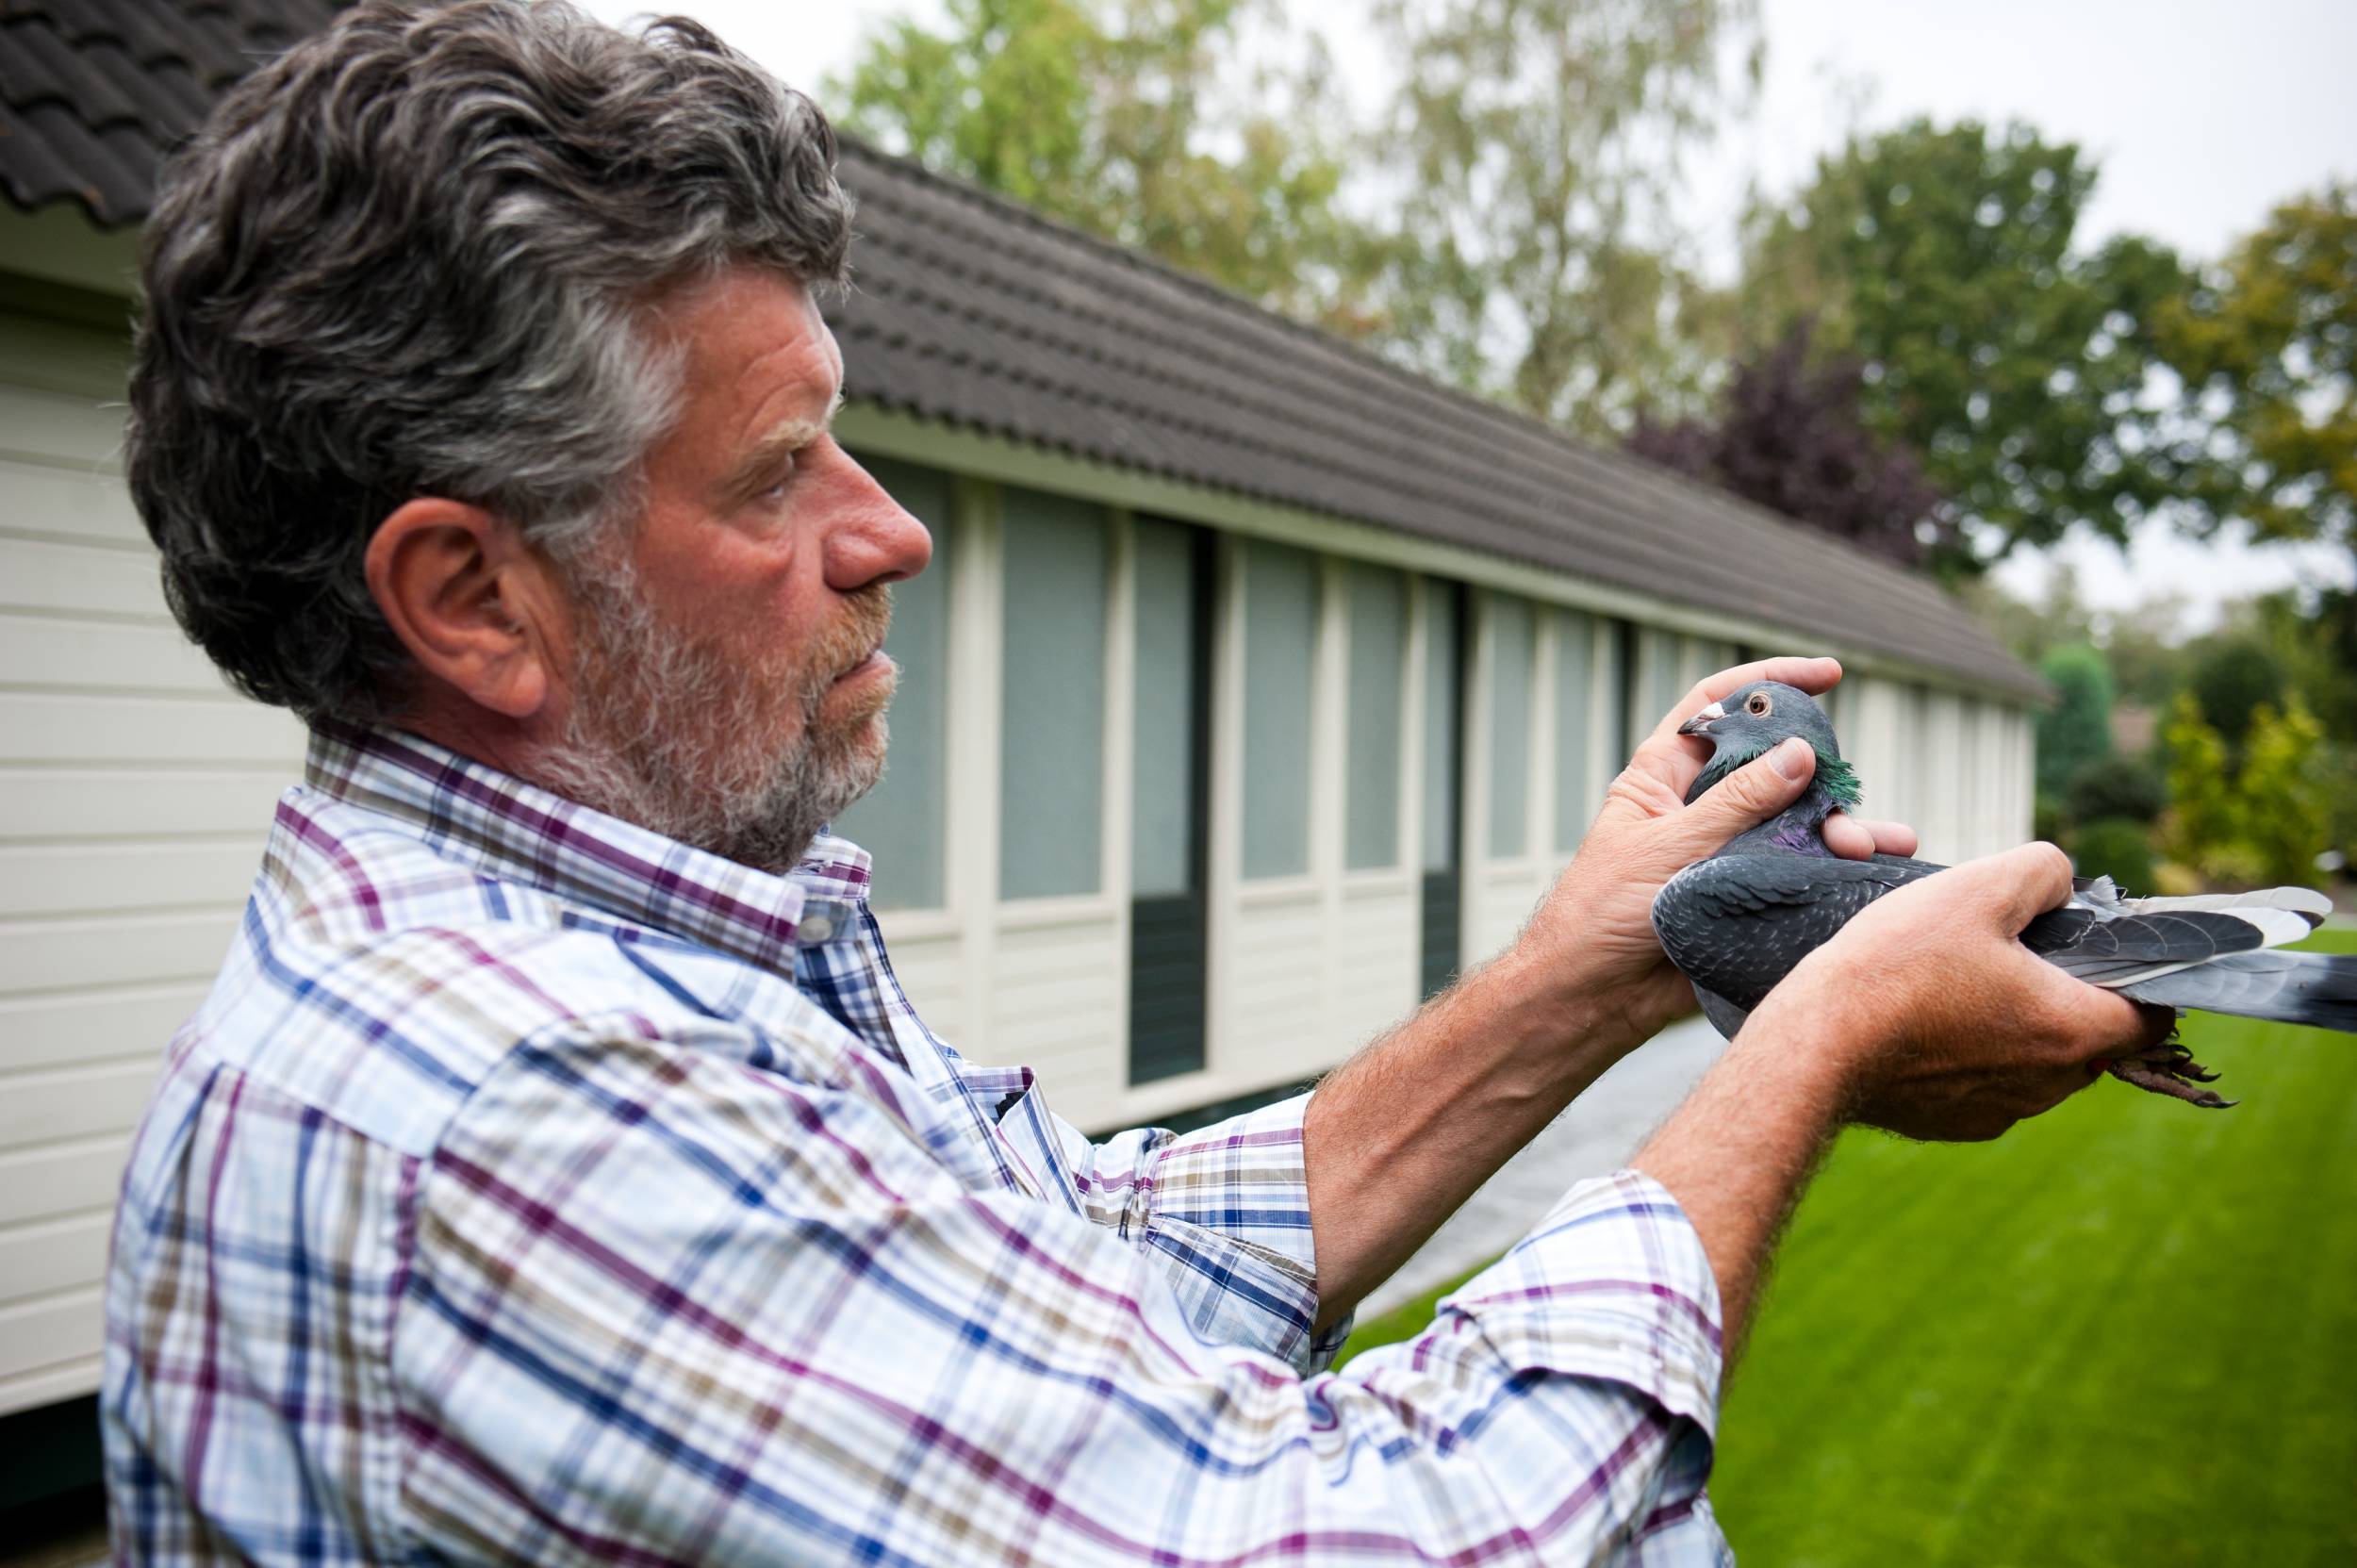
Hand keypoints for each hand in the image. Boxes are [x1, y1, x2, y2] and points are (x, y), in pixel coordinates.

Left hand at [1518, 656, 1917, 1041]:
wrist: (1592, 998)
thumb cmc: (1602, 914)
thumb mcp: (1668, 847)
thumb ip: (1736, 803)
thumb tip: (1798, 753)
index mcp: (1663, 775)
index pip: (1717, 706)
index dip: (1768, 682)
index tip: (1827, 674)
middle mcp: (1700, 805)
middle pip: (1774, 767)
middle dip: (1823, 775)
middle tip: (1851, 795)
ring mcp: (1727, 849)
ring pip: (1798, 823)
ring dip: (1841, 829)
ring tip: (1877, 848)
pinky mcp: (1747, 895)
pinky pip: (1802, 871)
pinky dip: (1841, 869)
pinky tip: (1883, 871)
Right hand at [1769, 842, 2175, 1141]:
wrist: (1817, 1042)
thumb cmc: (1898, 964)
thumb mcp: (1977, 886)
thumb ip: (2044, 872)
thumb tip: (2062, 883)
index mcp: (2071, 1029)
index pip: (2152, 1018)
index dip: (2140, 980)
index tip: (2102, 954)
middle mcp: (2048, 1085)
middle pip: (2091, 1040)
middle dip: (2068, 999)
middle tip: (2016, 957)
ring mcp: (1999, 1112)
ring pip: (2037, 1067)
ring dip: (2019, 1031)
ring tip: (1962, 988)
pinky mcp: (1952, 1126)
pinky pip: (1986, 1089)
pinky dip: (1972, 1059)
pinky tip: (1927, 1025)